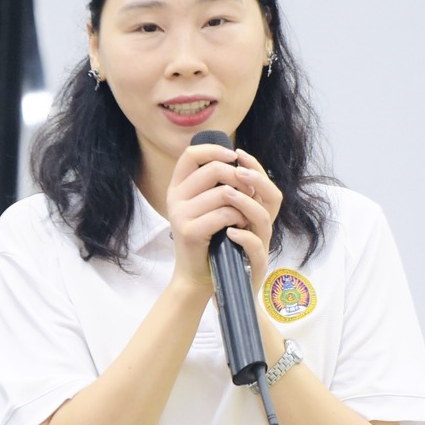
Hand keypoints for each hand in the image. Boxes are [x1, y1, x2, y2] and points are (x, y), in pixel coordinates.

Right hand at [165, 142, 278, 288]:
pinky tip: (240, 226)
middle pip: (212, 169)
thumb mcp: (211, 206)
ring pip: (222, 193)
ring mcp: (179, 214)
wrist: (199, 275)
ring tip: (246, 213)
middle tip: (250, 192)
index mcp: (178, 187)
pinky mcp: (189, 231)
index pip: (191, 154)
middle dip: (239, 177)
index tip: (234, 157)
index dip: (214, 150)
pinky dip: (239, 218)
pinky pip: (224, 214)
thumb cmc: (211, 238)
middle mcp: (174, 198)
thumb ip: (218, 183)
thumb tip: (239, 158)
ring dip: (243, 201)